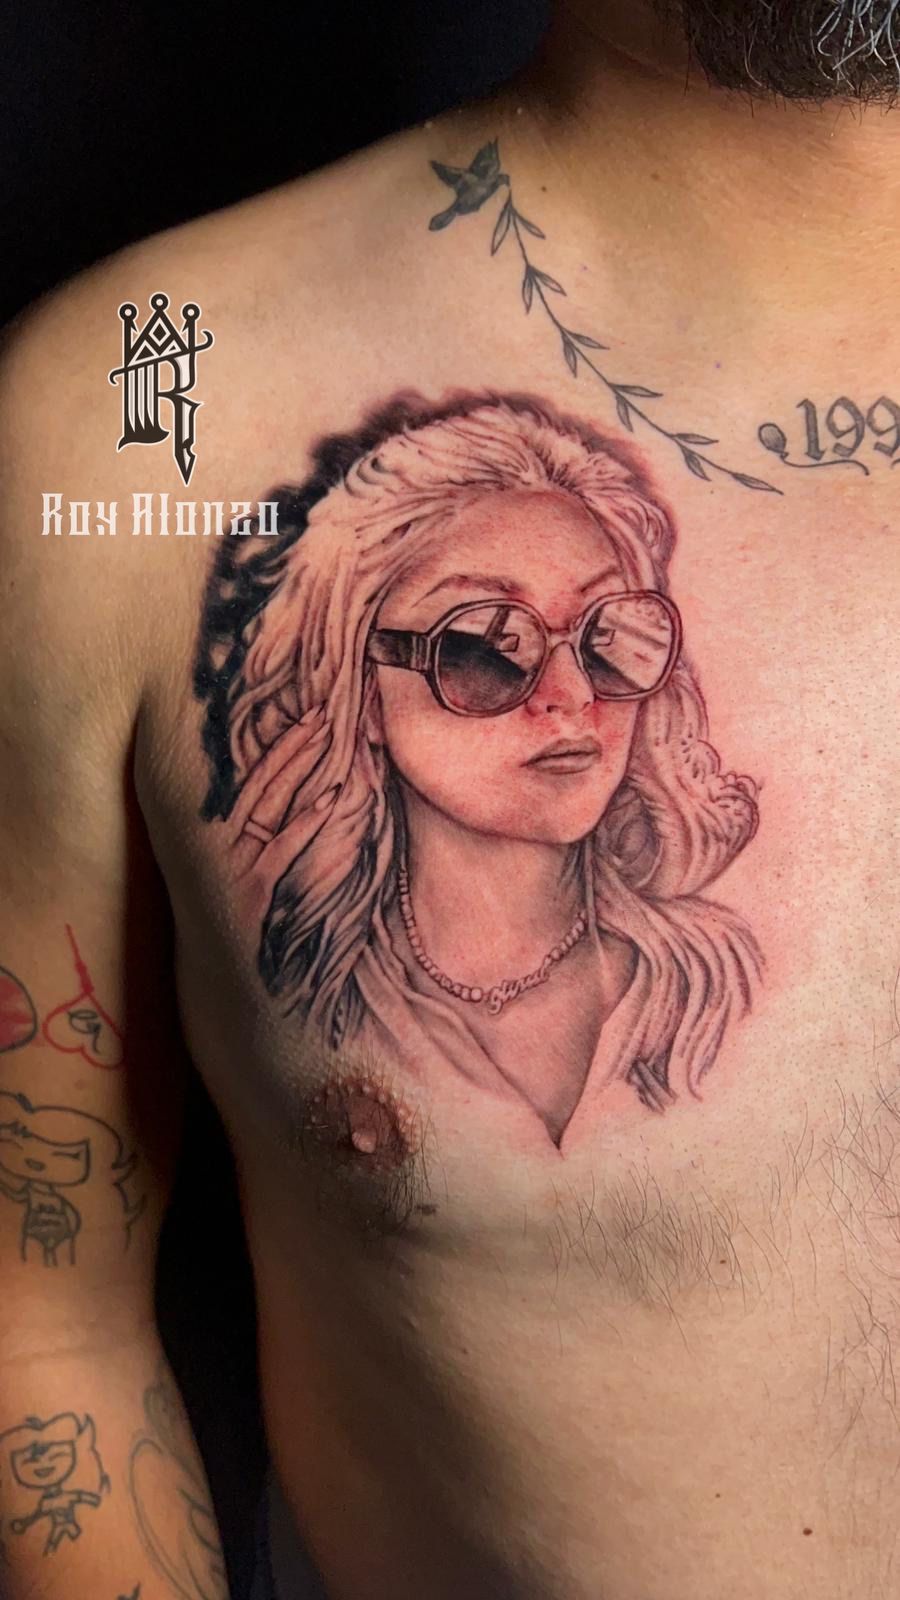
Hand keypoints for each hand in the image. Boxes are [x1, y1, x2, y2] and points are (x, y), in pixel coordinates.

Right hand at [225, 704, 340, 913]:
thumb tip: (295, 784)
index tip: (307, 712)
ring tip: (327, 731)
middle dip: (294, 740)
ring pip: (271, 799)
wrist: (226, 966)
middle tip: (324, 707)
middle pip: (262, 776)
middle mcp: (217, 834)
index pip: (251, 771)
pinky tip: (333, 795)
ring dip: (300, 762)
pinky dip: (308, 819)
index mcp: (214, 824)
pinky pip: (284, 844)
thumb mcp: (236, 860)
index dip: (280, 740)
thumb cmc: (235, 911)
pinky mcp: (253, 887)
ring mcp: (233, 859)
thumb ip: (254, 825)